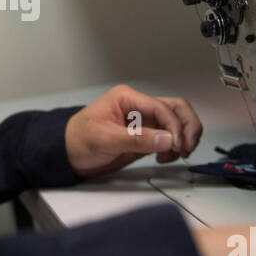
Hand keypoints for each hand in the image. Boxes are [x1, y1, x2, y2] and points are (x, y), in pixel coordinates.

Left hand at [64, 84, 202, 178]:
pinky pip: (169, 137)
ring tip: (179, 154)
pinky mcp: (146, 136)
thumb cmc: (78, 140)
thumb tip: (167, 140)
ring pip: (177, 121)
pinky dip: (175, 146)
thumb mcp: (105, 139)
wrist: (67, 154)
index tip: (177, 145)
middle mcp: (139, 107)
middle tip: (188, 148)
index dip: (174, 126)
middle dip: (187, 127)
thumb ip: (137, 139)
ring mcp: (144, 121)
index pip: (161, 107)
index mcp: (127, 98)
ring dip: (184, 136)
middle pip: (176, 109)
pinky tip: (166, 157)